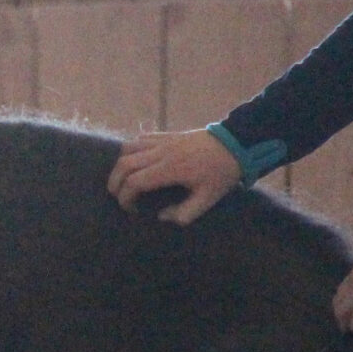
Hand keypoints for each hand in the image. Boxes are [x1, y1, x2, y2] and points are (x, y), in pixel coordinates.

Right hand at [107, 129, 241, 224]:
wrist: (237, 143)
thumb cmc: (222, 172)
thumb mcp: (208, 199)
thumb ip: (184, 213)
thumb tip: (162, 217)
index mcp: (170, 169)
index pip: (134, 182)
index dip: (125, 198)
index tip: (131, 209)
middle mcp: (161, 153)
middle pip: (124, 165)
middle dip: (115, 183)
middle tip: (119, 196)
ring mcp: (163, 141)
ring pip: (128, 149)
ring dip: (121, 165)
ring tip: (124, 179)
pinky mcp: (167, 134)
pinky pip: (140, 139)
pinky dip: (132, 151)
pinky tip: (137, 161)